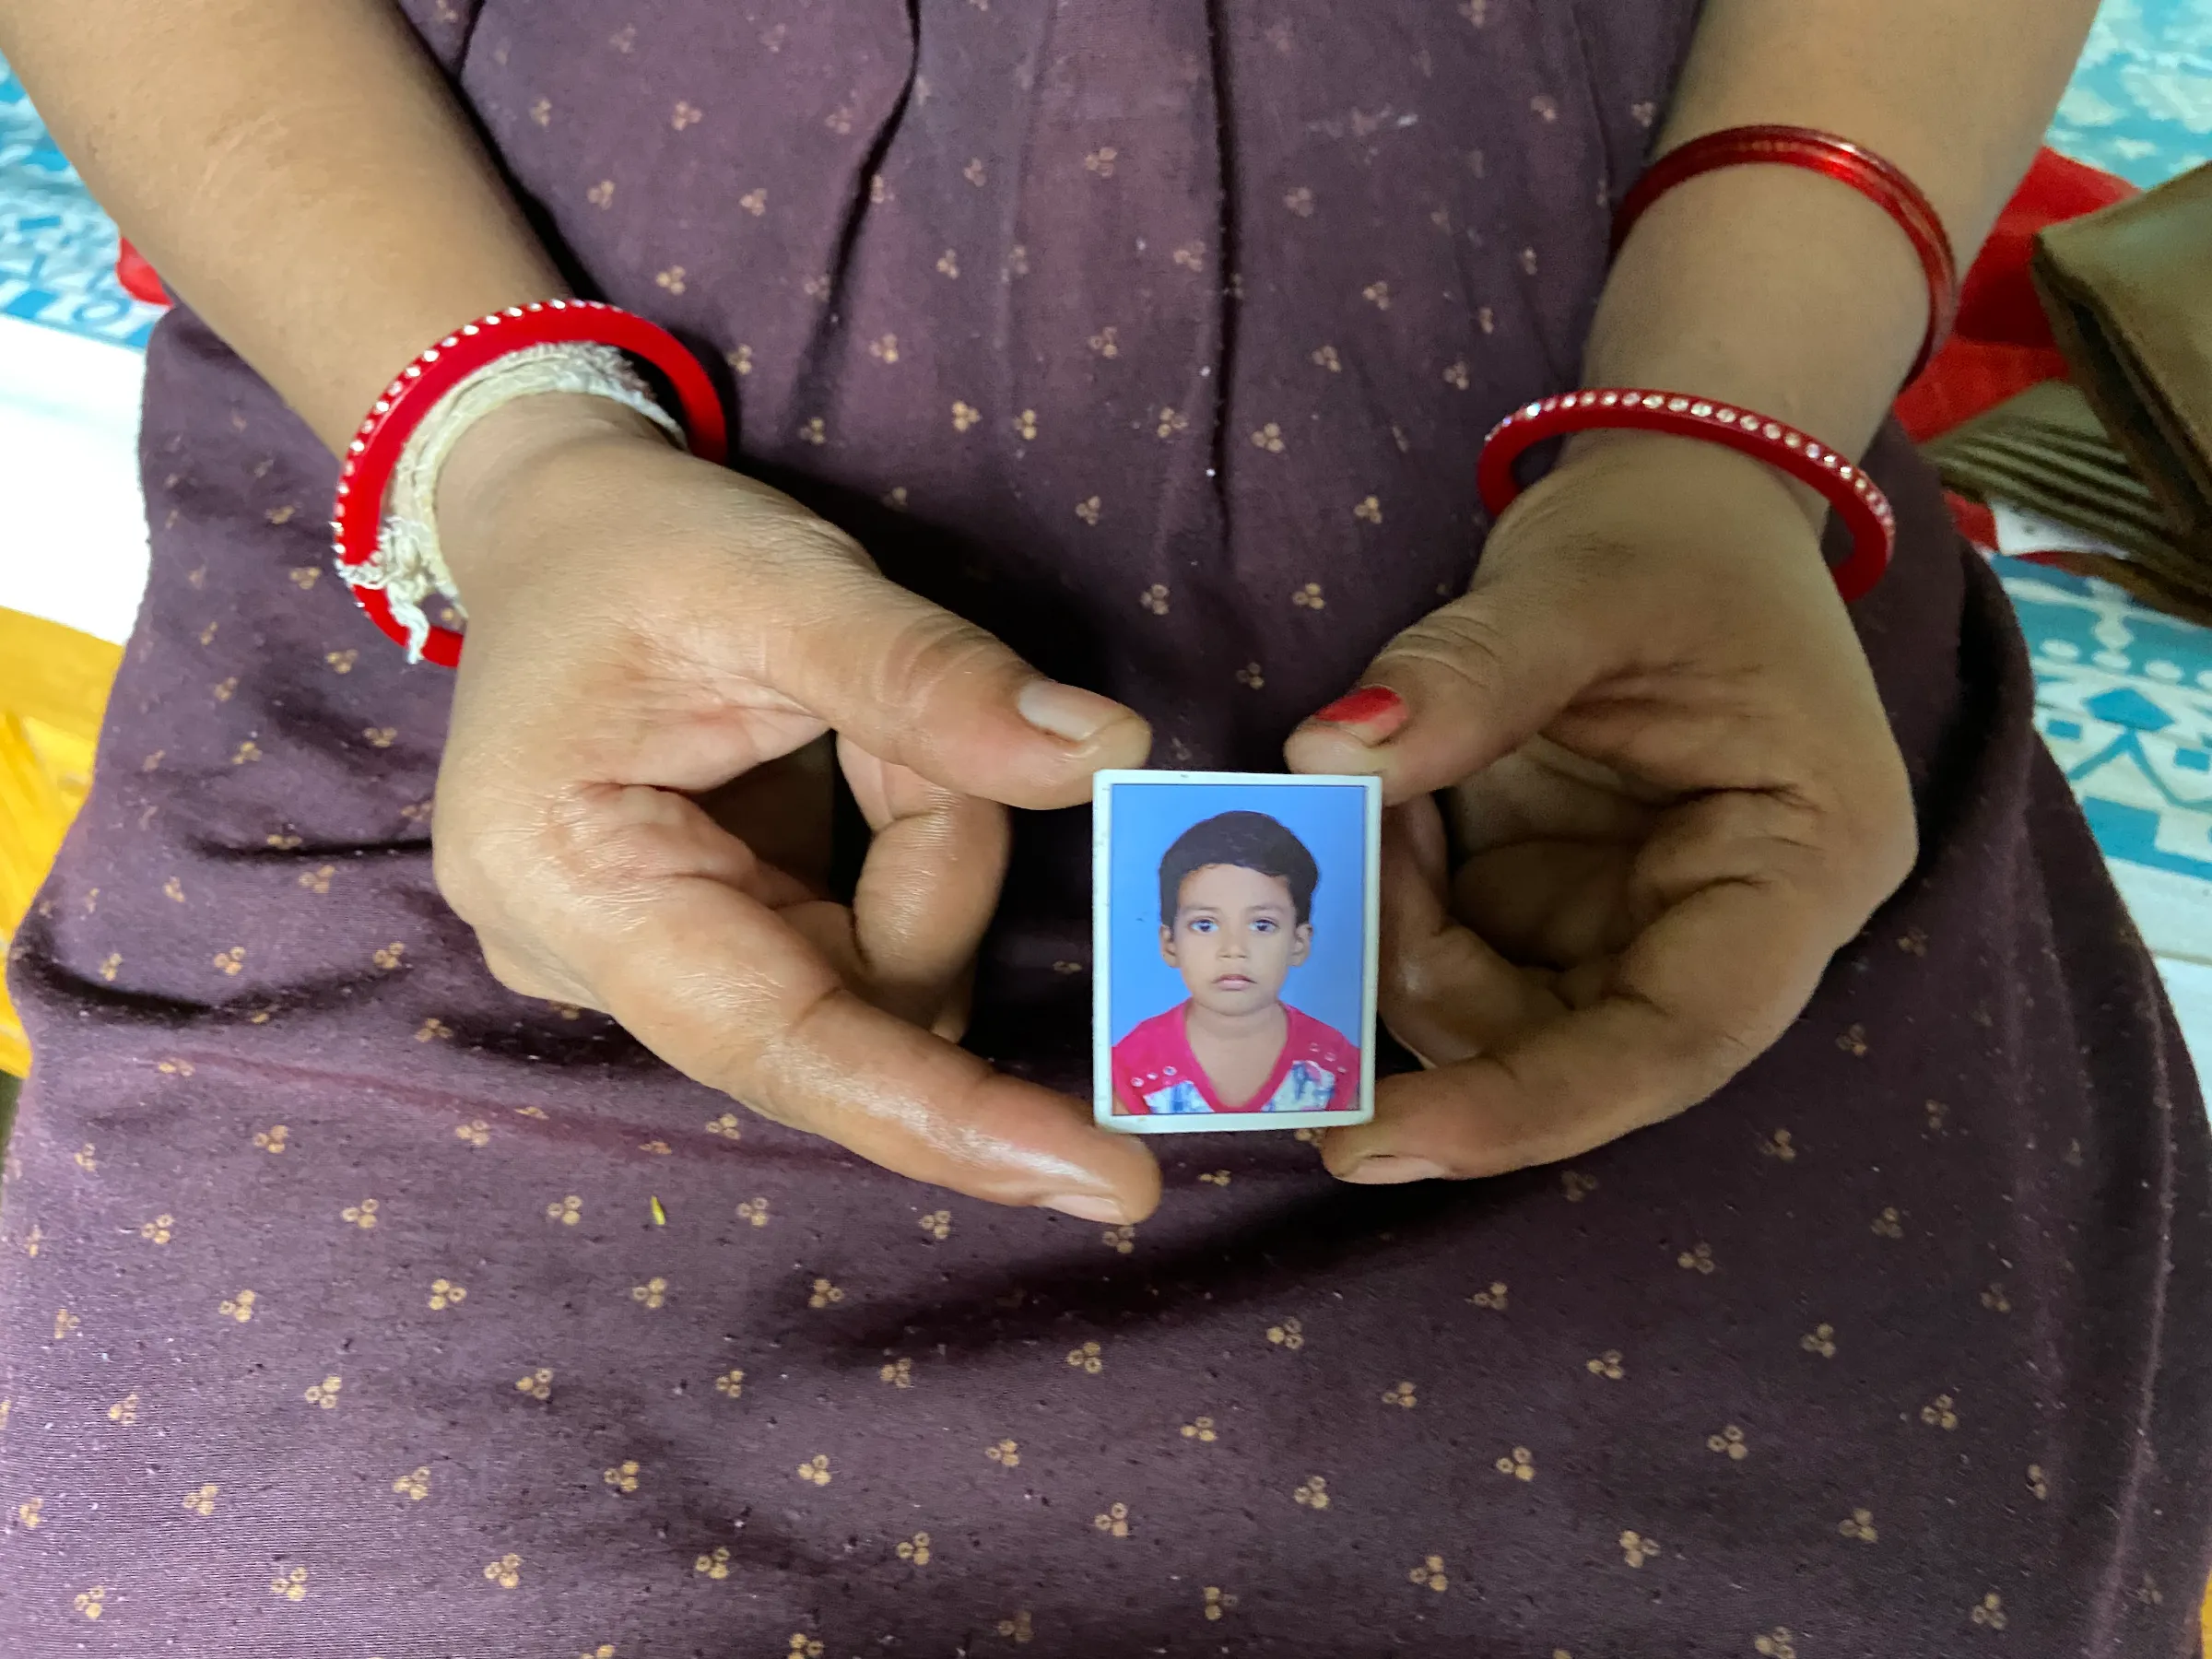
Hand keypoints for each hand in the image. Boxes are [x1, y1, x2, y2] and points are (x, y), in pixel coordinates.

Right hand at [427, 395, 1160, 1221]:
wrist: (557, 527)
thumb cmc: (646, 543)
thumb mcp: (784, 580)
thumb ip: (933, 679)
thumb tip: (1112, 757)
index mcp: (565, 875)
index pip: (784, 1045)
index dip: (951, 1117)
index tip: (1114, 1186)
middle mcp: (586, 963)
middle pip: (855, 1002)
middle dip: (930, 861)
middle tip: (900, 724)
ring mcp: (642, 973)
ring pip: (877, 982)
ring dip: (920, 850)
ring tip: (843, 723)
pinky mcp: (702, 957)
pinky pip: (858, 957)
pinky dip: (898, 862)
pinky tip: (839, 770)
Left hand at [1284, 432, 1916, 1181]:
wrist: (1681, 496)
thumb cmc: (1676, 538)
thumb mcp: (1584, 586)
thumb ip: (1471, 674)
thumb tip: (1327, 756)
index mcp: (1800, 868)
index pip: (1674, 1041)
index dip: (1528, 1110)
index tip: (1379, 1140)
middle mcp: (1728, 929)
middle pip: (1571, 1048)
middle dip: (1427, 993)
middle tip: (1319, 907)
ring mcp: (1638, 928)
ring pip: (1493, 1016)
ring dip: (1396, 934)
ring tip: (1369, 801)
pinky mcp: (1562, 911)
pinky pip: (1458, 955)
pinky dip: (1393, 900)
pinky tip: (1382, 813)